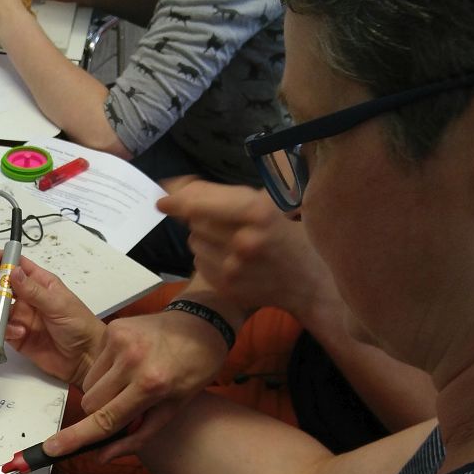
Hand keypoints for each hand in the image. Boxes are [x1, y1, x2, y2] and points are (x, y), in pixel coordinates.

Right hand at [0, 249, 103, 385]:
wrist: (85, 358)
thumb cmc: (78, 325)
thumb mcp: (58, 304)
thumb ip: (34, 290)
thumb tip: (13, 271)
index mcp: (41, 283)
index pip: (18, 265)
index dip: (1, 259)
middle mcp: (29, 298)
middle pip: (2, 285)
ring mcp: (22, 317)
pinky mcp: (17, 337)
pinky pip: (3, 330)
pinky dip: (5, 330)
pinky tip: (19, 333)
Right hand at [51, 308, 231, 459]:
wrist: (203, 321)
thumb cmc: (194, 367)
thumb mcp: (175, 408)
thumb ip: (138, 435)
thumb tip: (103, 456)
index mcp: (152, 384)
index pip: (106, 418)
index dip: (76, 437)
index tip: (51, 448)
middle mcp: (133, 360)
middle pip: (91, 402)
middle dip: (101, 411)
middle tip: (125, 404)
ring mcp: (120, 340)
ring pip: (89, 383)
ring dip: (102, 390)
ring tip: (130, 380)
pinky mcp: (113, 328)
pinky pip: (95, 362)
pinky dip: (107, 370)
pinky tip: (129, 363)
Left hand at [159, 181, 335, 321]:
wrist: (310, 284)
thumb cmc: (291, 238)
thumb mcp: (271, 206)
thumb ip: (229, 196)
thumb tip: (180, 187)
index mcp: (257, 213)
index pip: (202, 202)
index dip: (179, 197)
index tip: (163, 195)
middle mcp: (242, 240)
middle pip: (195, 220)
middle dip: (200, 216)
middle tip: (221, 220)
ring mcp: (233, 267)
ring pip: (194, 241)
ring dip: (204, 237)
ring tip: (232, 241)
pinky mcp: (226, 286)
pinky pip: (200, 262)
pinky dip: (208, 256)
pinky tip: (231, 259)